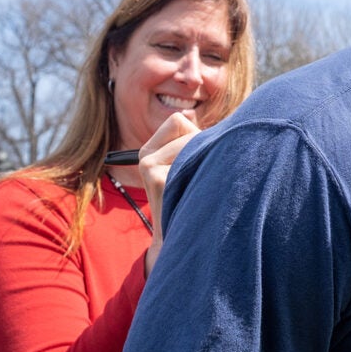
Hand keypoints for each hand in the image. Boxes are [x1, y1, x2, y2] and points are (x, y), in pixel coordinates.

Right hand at [139, 112, 201, 276]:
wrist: (183, 239)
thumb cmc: (193, 199)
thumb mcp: (187, 166)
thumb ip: (188, 141)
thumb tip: (192, 112)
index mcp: (149, 150)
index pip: (178, 121)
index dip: (195, 136)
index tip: (197, 160)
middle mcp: (145, 156)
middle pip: (186, 128)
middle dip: (203, 147)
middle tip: (203, 175)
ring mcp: (148, 166)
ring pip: (191, 142)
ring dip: (205, 159)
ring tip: (201, 183)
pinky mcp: (157, 178)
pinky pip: (191, 157)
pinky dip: (203, 169)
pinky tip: (199, 188)